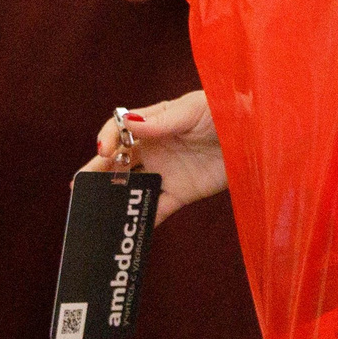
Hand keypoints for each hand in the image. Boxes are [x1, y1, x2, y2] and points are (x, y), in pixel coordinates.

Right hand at [88, 90, 224, 219]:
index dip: (108, 138)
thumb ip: (162, 121)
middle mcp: (154, 147)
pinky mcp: (181, 193)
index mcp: (154, 122)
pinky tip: (127, 229)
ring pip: (131, 186)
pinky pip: (156, 208)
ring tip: (94, 211)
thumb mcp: (195, 110)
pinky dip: (141, 219)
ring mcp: (165, 171)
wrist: (258, 135)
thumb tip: (129, 124)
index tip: (104, 149)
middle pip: (118, 160)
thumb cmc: (227, 110)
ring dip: (114, 197)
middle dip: (98, 171)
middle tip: (79, 186)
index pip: (121, 129)